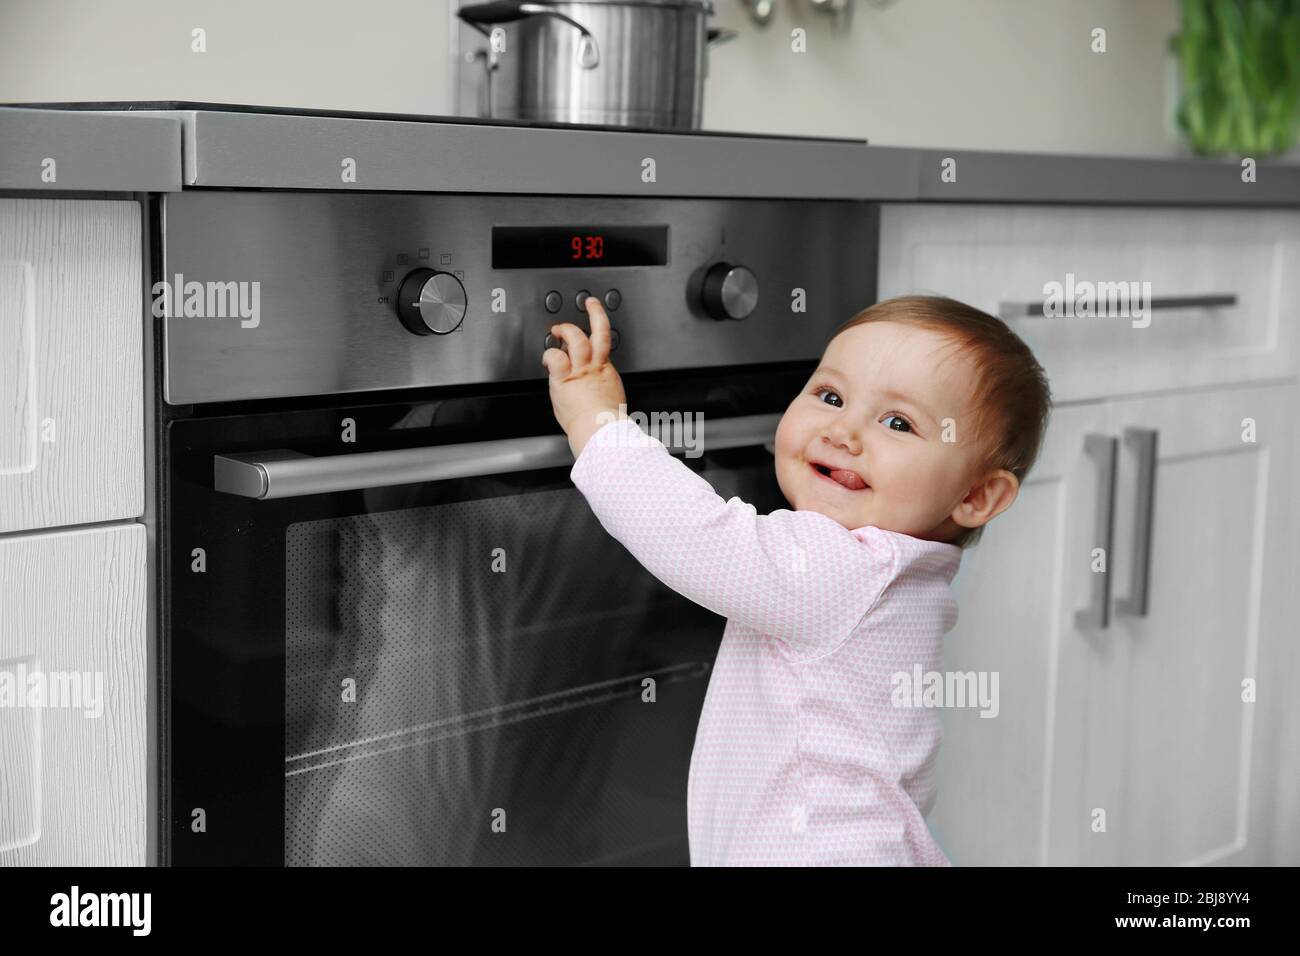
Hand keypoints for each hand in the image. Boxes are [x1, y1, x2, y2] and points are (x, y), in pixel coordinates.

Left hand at [542, 296, 627, 457]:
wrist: (601, 430)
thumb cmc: (606, 424)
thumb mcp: (612, 401)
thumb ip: (603, 391)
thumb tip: (602, 396)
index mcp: (607, 372)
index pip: (605, 345)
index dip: (600, 331)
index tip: (596, 326)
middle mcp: (594, 367)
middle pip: (599, 331)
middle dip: (596, 313)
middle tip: (589, 305)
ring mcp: (579, 371)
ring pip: (576, 338)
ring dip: (567, 328)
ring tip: (559, 328)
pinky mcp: (563, 379)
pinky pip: (554, 357)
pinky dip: (548, 354)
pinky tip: (546, 357)